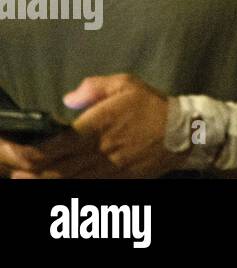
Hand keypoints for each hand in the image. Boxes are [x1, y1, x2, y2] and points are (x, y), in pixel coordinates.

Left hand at [4, 75, 178, 178]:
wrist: (184, 132)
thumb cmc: (152, 105)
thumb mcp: (126, 84)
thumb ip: (94, 87)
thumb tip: (68, 98)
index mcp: (98, 126)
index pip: (53, 145)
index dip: (27, 150)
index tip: (12, 146)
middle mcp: (98, 151)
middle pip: (52, 168)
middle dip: (26, 168)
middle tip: (10, 164)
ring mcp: (106, 169)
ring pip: (64, 181)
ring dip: (39, 181)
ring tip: (22, 177)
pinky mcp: (115, 180)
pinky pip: (83, 187)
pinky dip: (64, 187)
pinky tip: (52, 183)